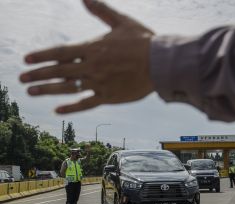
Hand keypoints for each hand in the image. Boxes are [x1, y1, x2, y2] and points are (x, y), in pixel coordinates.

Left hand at [20, 0, 153, 113]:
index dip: (42, 56)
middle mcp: (93, 66)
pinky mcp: (109, 96)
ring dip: (48, 90)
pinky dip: (71, 107)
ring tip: (31, 92)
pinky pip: (86, 103)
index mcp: (93, 48)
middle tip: (22, 79)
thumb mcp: (122, 21)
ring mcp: (100, 83)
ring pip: (68, 88)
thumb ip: (101, 10)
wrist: (161, 62)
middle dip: (38, 74)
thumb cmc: (143, 41)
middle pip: (59, 71)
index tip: (26, 60)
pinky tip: (57, 109)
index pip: (61, 52)